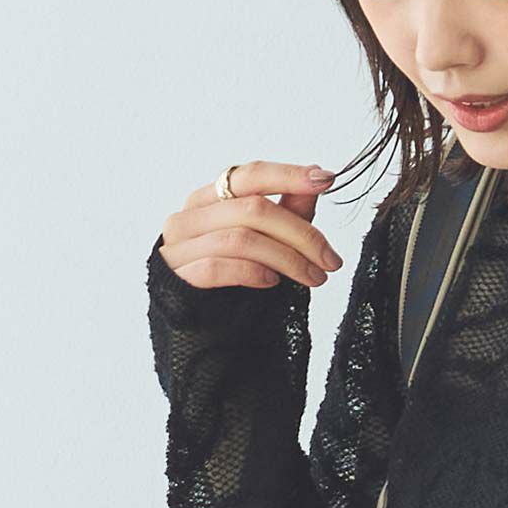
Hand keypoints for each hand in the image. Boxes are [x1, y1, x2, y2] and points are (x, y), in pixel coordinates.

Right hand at [156, 161, 344, 288]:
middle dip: (301, 234)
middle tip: (331, 259)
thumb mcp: (267, 242)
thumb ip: (289, 210)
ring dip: (287, 259)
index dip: (289, 176)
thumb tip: (317, 180)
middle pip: (253, 209)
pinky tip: (272, 282)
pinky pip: (218, 267)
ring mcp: (179, 247)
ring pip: (241, 239)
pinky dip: (252, 272)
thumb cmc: (234, 281)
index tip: (326, 179)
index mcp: (209, 199)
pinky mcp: (177, 278)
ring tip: (313, 278)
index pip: (250, 175)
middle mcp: (190, 217)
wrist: (202, 332)